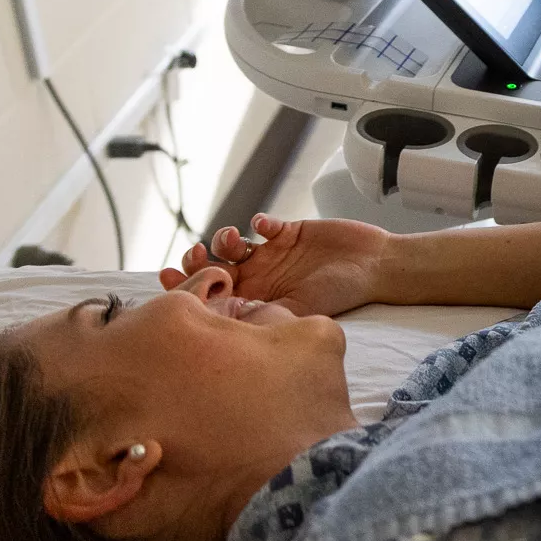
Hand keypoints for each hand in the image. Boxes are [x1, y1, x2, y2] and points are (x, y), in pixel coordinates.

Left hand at [160, 213, 396, 317]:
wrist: (374, 266)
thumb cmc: (341, 293)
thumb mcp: (298, 310)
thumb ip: (263, 312)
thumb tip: (221, 318)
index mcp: (257, 300)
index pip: (214, 297)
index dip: (187, 287)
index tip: (166, 279)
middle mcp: (260, 278)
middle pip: (215, 268)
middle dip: (198, 260)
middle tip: (195, 256)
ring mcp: (273, 254)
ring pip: (232, 244)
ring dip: (224, 240)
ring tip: (233, 240)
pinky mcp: (288, 231)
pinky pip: (264, 224)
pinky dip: (259, 222)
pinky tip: (265, 227)